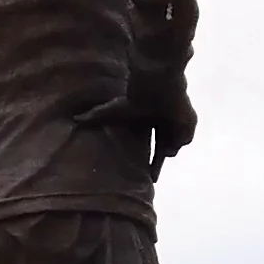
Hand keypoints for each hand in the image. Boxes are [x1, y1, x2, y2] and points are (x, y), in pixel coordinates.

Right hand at [77, 63, 195, 177]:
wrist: (156, 86)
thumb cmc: (135, 98)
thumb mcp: (111, 111)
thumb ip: (94, 116)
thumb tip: (74, 119)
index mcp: (152, 124)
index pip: (152, 147)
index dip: (150, 162)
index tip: (149, 178)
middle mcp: (166, 125)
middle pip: (165, 150)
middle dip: (158, 164)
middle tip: (152, 178)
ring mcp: (179, 124)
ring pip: (175, 145)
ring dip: (168, 143)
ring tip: (160, 130)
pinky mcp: (189, 123)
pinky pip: (184, 139)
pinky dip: (177, 136)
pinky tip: (168, 124)